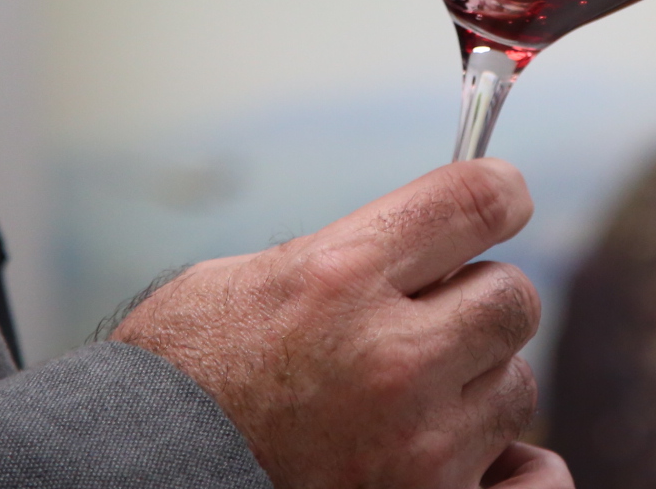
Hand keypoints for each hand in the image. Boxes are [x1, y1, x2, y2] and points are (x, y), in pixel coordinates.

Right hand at [112, 159, 571, 488]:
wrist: (131, 479)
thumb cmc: (177, 386)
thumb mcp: (245, 284)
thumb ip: (349, 257)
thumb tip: (426, 242)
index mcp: (340, 277)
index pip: (478, 202)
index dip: (499, 195)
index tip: (501, 202)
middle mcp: (391, 357)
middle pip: (512, 296)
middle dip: (475, 303)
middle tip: (424, 323)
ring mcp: (416, 444)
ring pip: (514, 384)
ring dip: (474, 386)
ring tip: (400, 402)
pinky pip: (525, 472)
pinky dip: (493, 461)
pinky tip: (453, 449)